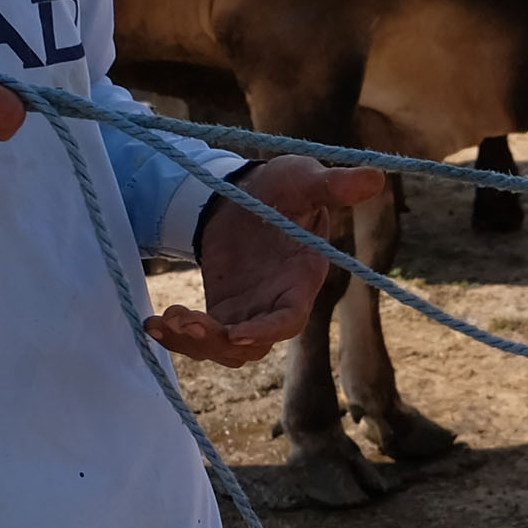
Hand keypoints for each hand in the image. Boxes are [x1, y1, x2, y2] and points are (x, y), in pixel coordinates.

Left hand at [147, 157, 384, 366]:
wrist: (248, 193)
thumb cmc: (283, 187)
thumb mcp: (306, 180)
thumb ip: (335, 186)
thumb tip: (376, 177)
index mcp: (300, 280)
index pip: (290, 319)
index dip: (268, 331)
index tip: (238, 332)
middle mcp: (276, 304)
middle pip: (252, 346)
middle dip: (218, 342)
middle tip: (186, 320)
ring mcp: (248, 311)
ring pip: (224, 349)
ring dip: (194, 344)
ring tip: (164, 320)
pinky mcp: (221, 308)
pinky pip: (202, 337)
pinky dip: (178, 337)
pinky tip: (152, 323)